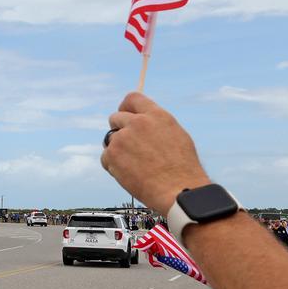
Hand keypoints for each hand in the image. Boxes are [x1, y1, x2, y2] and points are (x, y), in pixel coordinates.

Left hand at [101, 93, 211, 215]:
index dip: (126, 108)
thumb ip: (156, 125)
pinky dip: (113, 167)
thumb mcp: (176, 136)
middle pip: (115, 118)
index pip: (132, 99)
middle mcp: (138, 122)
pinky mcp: (112, 155)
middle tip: (129, 148)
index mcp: (156, 115)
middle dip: (119, 131)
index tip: (124, 116)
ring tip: (135, 166)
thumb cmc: (182, 169)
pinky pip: (105, 158)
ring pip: (110, 140)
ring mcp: (123, 138)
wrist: (178, 190)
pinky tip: (129, 174)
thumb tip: (143, 121)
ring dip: (117, 151)